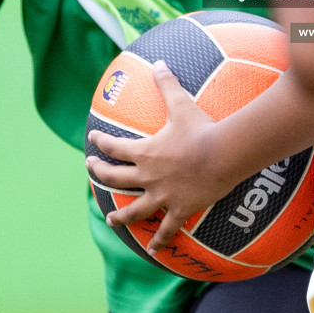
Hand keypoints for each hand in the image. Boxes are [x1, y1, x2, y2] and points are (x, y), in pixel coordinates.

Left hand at [85, 61, 229, 253]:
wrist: (222, 154)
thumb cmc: (201, 128)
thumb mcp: (181, 103)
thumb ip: (167, 83)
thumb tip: (158, 61)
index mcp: (145, 152)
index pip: (114, 148)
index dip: (101, 144)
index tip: (92, 142)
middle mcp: (148, 177)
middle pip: (116, 178)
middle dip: (100, 174)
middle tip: (91, 172)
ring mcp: (162, 196)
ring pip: (134, 210)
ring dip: (120, 215)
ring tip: (110, 219)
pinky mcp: (179, 209)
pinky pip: (167, 229)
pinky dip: (160, 241)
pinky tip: (154, 251)